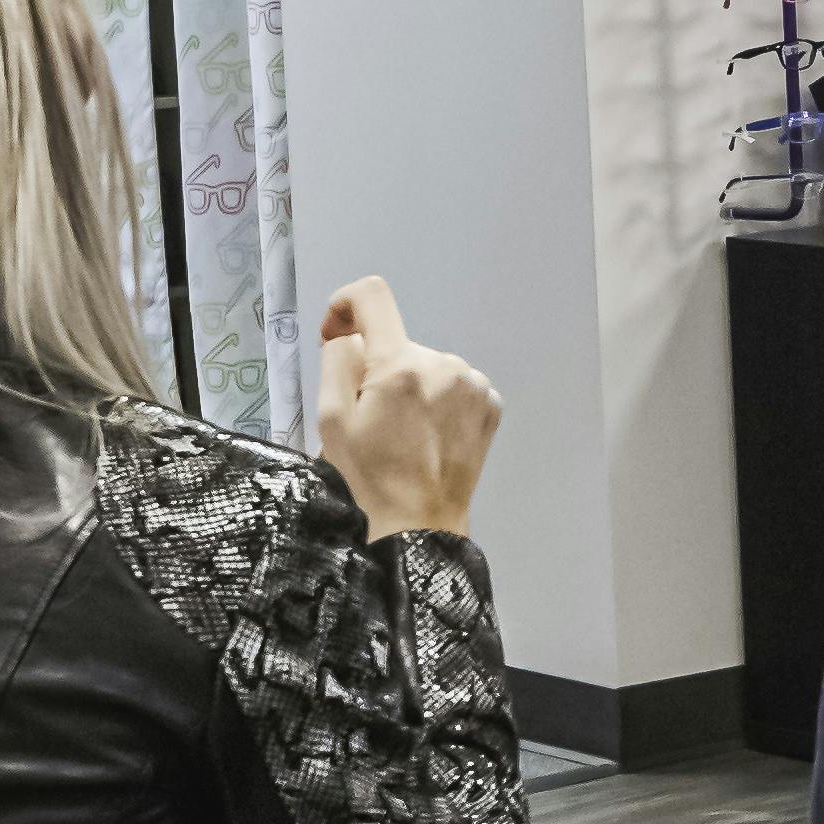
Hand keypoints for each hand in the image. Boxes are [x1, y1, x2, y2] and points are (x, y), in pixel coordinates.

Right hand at [316, 275, 498, 539]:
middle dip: (378, 369)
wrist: (420, 527)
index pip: (373, 297)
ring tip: (403, 432)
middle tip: (371, 418)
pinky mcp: (491, 403)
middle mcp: (443, 364)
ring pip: (426, 365)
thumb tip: (351, 334)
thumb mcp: (332, 420)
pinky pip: (453, 384)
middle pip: (398, 344)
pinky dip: (437, 399)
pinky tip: (430, 434)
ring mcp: (473, 384)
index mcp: (399, 366)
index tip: (335, 335)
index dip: (346, 305)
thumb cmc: (367, 478)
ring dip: (410, 386)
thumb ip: (338, 361)